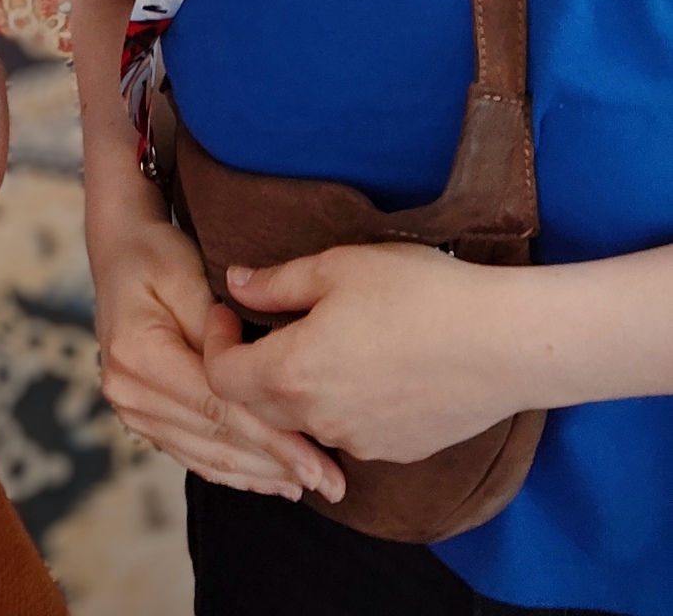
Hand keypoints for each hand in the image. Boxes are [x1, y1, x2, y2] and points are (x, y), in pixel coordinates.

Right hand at [92, 209, 344, 504]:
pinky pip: (193, 454)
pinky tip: (271, 478)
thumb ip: (220, 331)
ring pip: (207, 456)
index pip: (217, 405)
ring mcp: (131, 410)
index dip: (272, 436)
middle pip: (215, 438)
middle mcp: (128, 391)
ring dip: (260, 475)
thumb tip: (261, 374)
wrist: (119, 256)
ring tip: (310, 485)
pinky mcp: (142, 418)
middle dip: (276, 463)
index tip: (319, 460)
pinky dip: (234, 471)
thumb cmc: (158, 257)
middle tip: (331, 484)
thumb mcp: (189, 276)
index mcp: (138, 354)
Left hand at [205, 243, 524, 464]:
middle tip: (266, 325)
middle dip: (249, 366)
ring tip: (319, 343)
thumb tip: (236, 283)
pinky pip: (347, 433)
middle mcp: (319, 419)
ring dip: (295, 388)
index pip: (221, 377)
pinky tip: (364, 369)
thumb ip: (277, 283)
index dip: (215, 342)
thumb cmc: (420, 293)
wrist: (505, 344)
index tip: (229, 311)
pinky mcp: (395, 451)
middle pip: (257, 406)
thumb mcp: (337, 267)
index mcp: (293, 372)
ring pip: (303, 422)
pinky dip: (339, 406)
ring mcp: (359, 443)